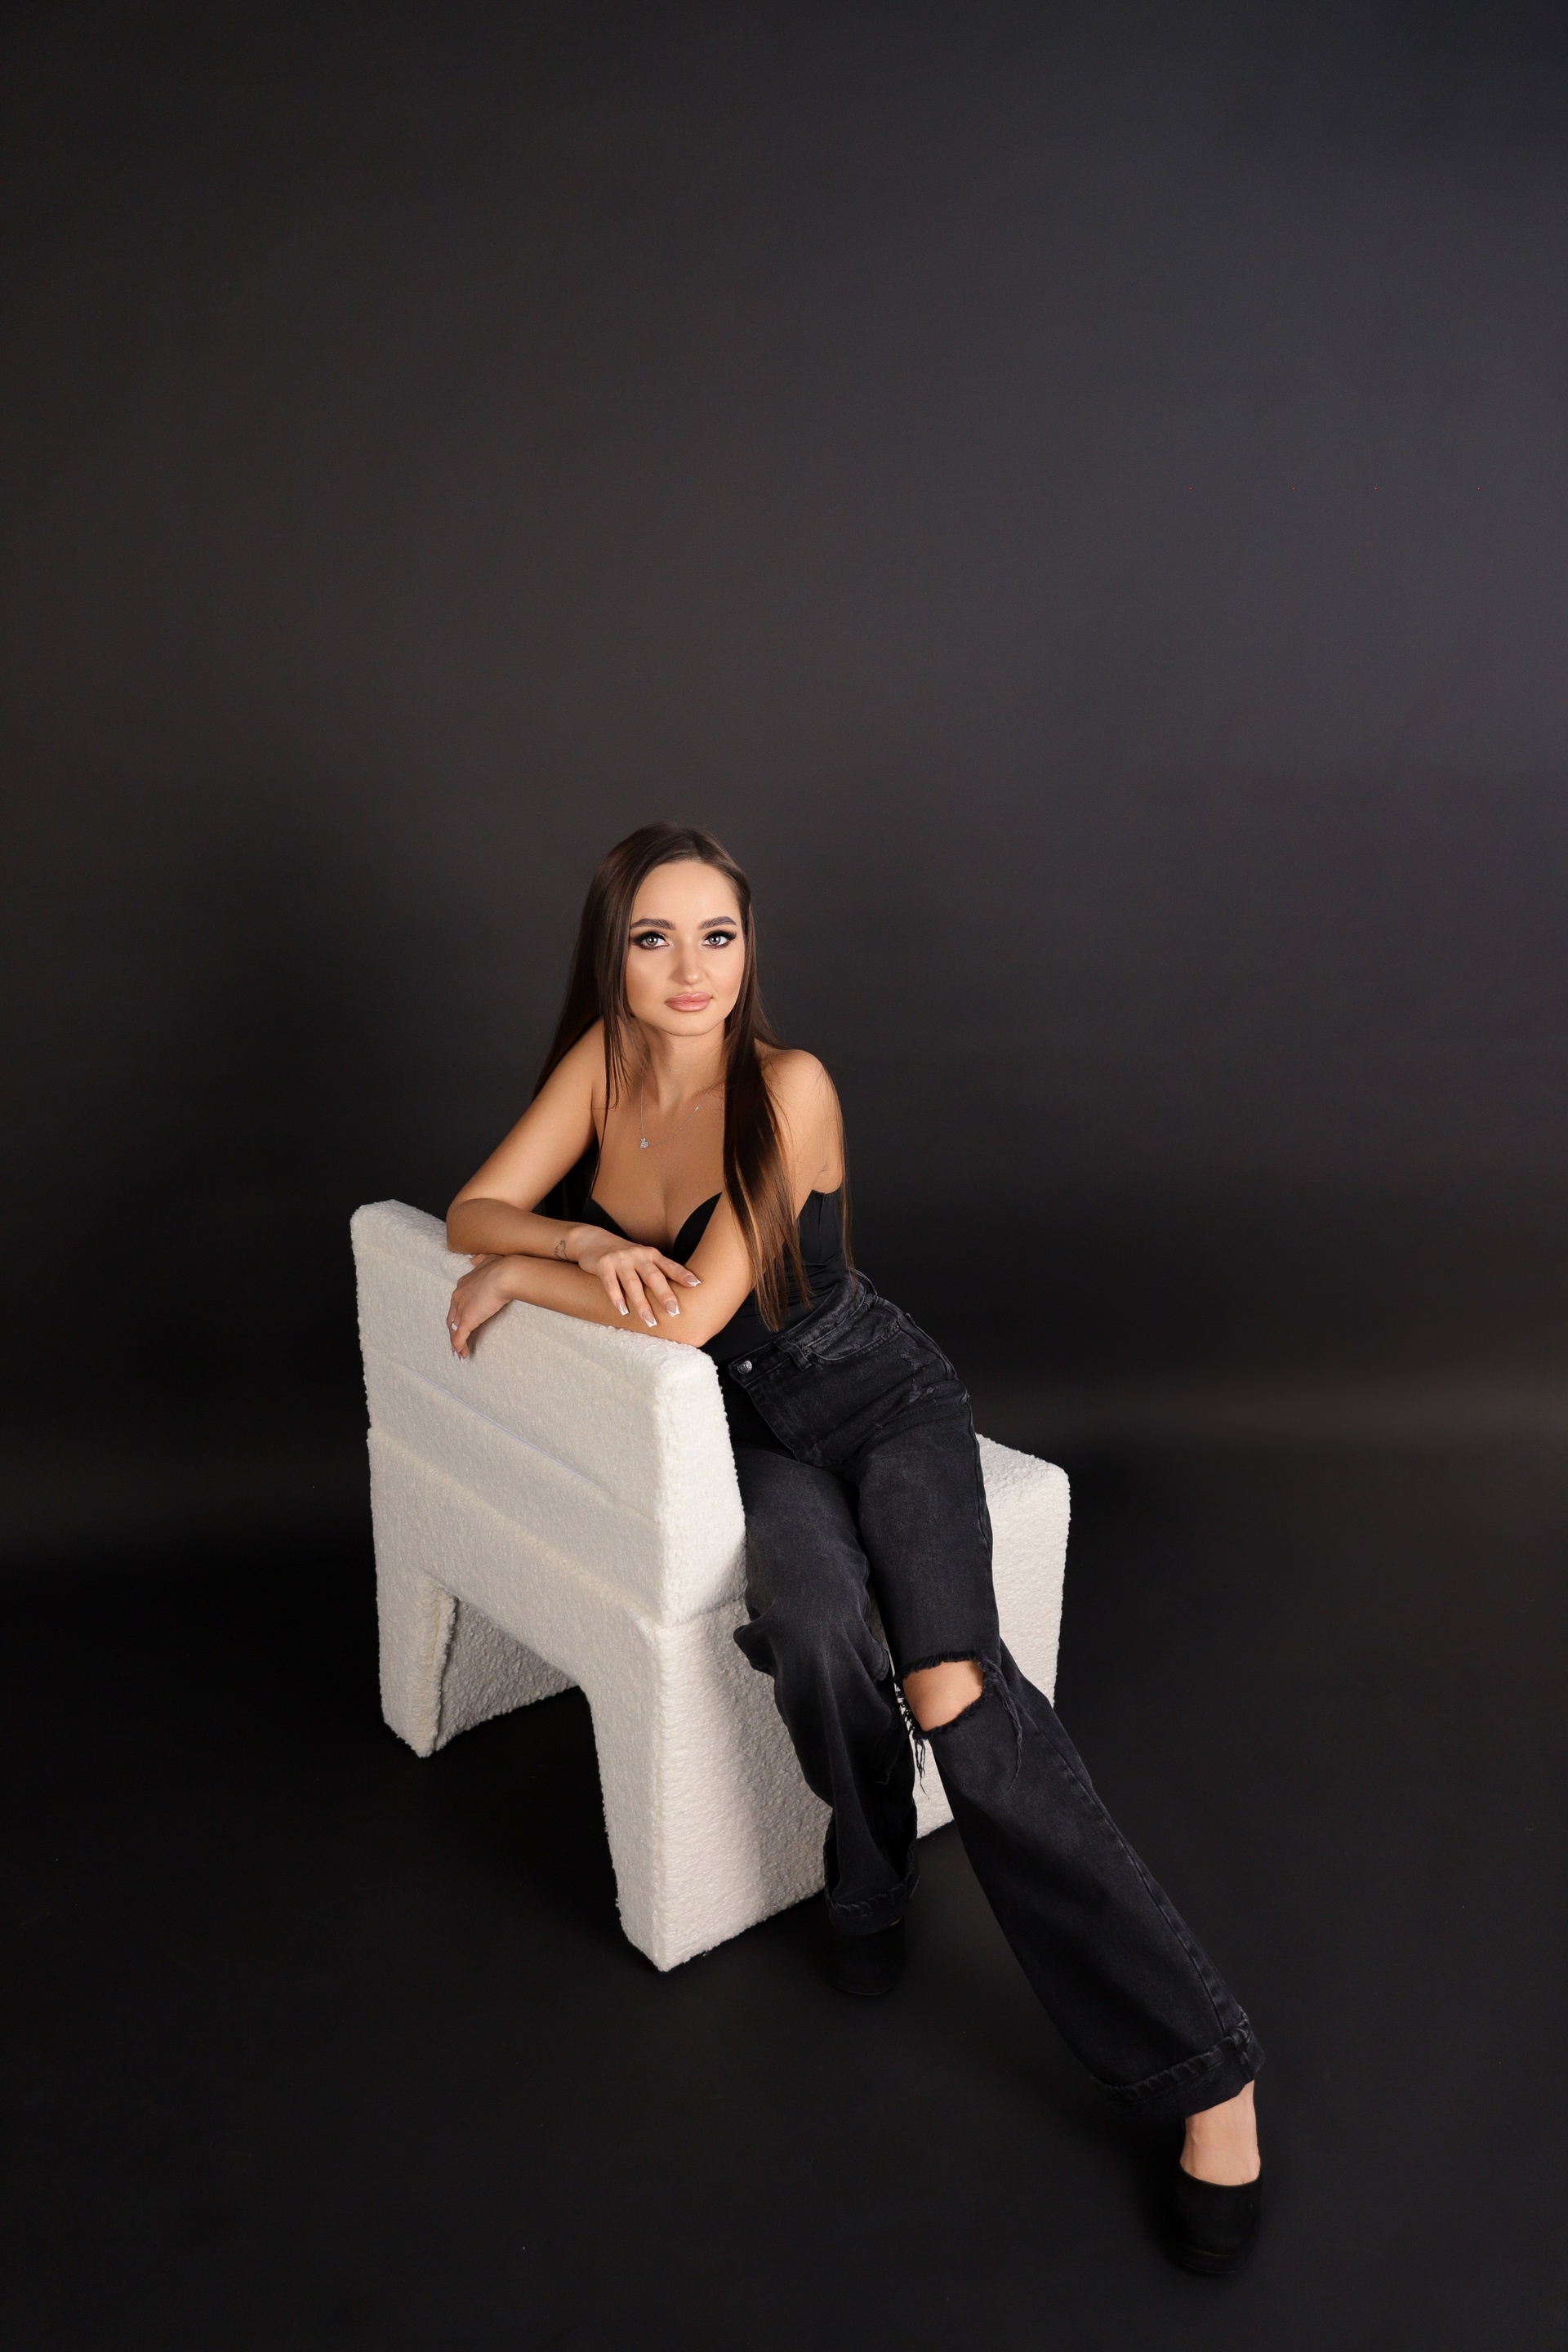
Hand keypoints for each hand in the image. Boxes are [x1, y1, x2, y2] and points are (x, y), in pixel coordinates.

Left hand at [446, 1256, 518, 1357]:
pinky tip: (462, 1354)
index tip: (461, 1322)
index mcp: (462, 1285)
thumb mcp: (487, 1260)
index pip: (456, 1304)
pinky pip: (459, 1337)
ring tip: (460, 1352)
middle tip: (458, 1340)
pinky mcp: (467, 1320)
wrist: (504, 1274)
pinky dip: (459, 1346)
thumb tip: (473, 1259)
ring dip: (456, 1342)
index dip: (458, 1314)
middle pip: (452, 1318)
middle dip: (454, 1330)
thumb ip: (479, 1261)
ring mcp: (461, 1309)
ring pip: (454, 1329)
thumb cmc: (500, 1267)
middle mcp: (458, 1297)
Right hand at [570, 1226, 700, 1328]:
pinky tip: (623, 1311)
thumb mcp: (642, 1259)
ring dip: (641, 1304)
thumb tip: (676, 1297)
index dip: (682, 1274)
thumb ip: (656, 1272)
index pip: (669, 1265)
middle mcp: (638, 1255)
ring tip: (650, 1321)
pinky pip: (610, 1283)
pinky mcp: (603, 1264)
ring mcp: (620, 1259)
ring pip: (633, 1283)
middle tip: (674, 1311)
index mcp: (651, 1254)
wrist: (593, 1240)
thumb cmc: (624, 1256)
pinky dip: (617, 1298)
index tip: (696, 1284)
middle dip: (664, 1294)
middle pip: (653, 1276)